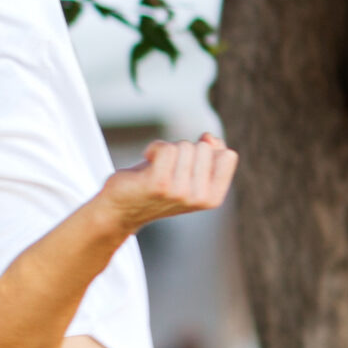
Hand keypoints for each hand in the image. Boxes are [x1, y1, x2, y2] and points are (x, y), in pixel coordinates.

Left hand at [98, 132, 237, 229]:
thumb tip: (210, 138)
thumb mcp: (189, 171)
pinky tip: (147, 161)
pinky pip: (166, 148)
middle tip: (166, 168)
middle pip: (203, 147)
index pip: (227, 155)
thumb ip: (209, 155)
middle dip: (183, 150)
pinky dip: (153, 148)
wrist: (120, 209)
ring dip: (167, 150)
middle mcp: (199, 199)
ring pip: (184, 146)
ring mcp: (180, 193)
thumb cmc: (156, 186)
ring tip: (155, 168)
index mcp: (212, 198)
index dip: (207, 151)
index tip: (188, 163)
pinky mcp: (159, 185)